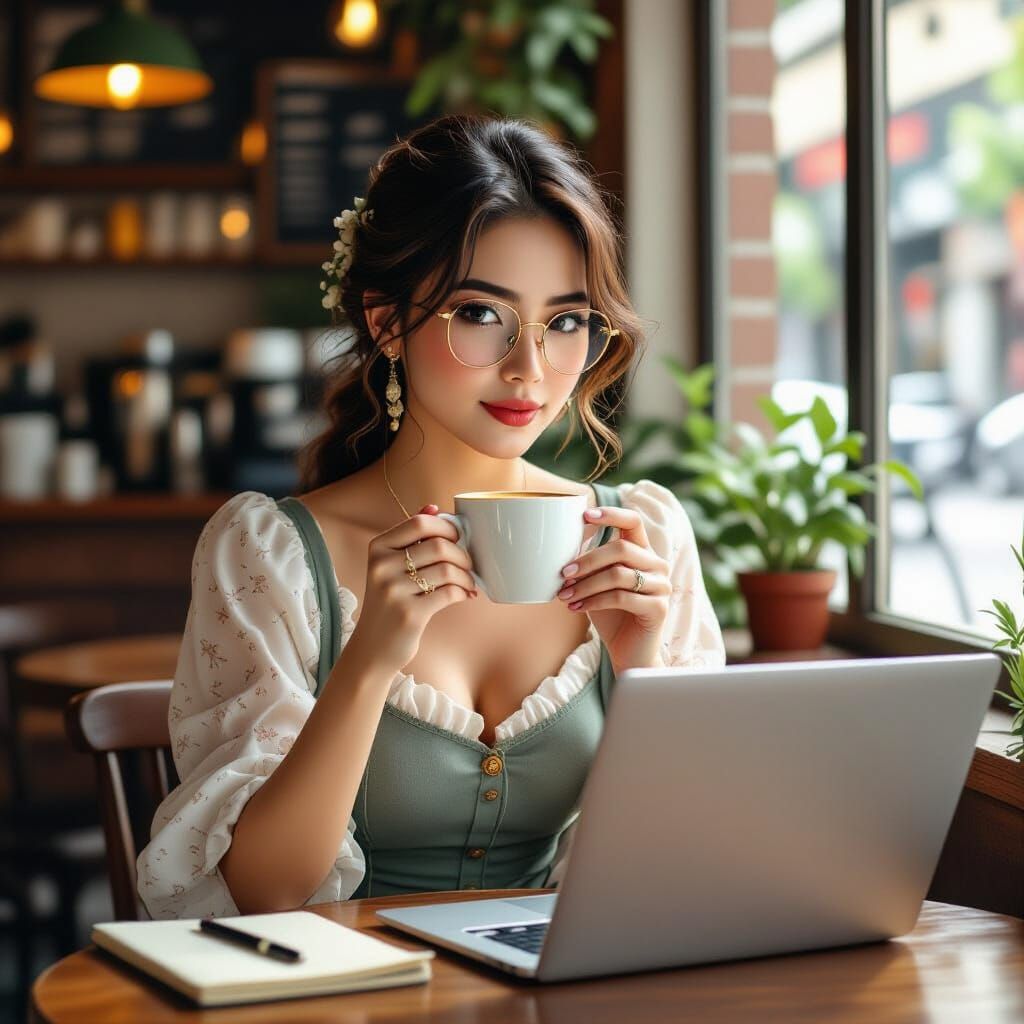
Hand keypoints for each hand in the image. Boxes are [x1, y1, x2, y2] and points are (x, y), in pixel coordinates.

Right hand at [349, 504, 477, 673]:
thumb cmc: (388, 602)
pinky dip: (464, 592)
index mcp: (378, 548)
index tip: (457, 538)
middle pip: (439, 546)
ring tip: (468, 582)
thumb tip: (433, 506)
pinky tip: (465, 595)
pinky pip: (449, 593)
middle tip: (469, 564)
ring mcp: (394, 591)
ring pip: (447, 570)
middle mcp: (382, 567)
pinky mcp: (409, 614)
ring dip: (466, 576)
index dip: (446, 527)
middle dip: (462, 554)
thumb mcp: (389, 566)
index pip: (420, 523)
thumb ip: (409, 536)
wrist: (372, 648)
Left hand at [556, 506, 670, 672]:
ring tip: (565, 595)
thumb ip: (589, 563)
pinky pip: (622, 598)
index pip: (633, 522)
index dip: (611, 514)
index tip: (585, 514)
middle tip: (563, 574)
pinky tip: (576, 608)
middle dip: (587, 560)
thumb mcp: (596, 583)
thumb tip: (557, 544)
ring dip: (586, 584)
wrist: (628, 652)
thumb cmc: (610, 614)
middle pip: (622, 548)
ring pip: (619, 575)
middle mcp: (657, 565)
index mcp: (643, 552)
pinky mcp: (658, 608)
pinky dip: (594, 601)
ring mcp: (661, 586)